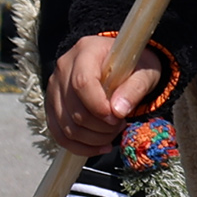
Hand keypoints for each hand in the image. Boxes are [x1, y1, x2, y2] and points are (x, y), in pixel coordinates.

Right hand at [46, 35, 166, 154]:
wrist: (121, 66)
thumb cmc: (134, 66)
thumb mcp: (144, 72)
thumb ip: (135, 88)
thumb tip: (118, 111)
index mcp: (86, 50)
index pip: (82, 83)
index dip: (98, 106)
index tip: (117, 118)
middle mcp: (64, 67)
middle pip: (73, 107)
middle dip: (99, 126)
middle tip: (121, 125)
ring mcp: (54, 87)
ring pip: (65, 125)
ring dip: (91, 138)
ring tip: (113, 133)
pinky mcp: (52, 105)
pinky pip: (59, 133)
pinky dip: (79, 146)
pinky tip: (100, 146)